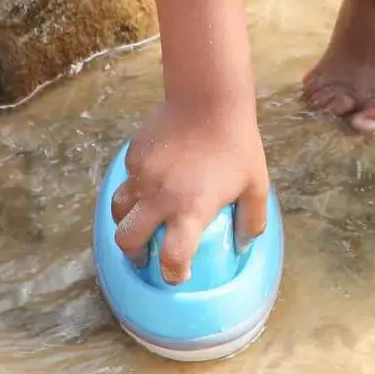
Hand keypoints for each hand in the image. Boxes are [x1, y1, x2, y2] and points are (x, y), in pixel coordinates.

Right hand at [108, 98, 270, 285]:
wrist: (209, 98)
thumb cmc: (237, 143)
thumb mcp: (256, 185)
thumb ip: (251, 220)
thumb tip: (243, 244)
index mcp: (191, 210)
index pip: (172, 258)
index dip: (172, 274)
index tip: (177, 275)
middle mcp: (160, 198)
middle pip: (128, 241)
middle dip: (135, 255)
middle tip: (146, 255)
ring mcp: (142, 176)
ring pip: (118, 211)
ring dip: (127, 223)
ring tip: (142, 222)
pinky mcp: (134, 156)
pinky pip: (127, 180)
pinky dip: (135, 188)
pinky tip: (152, 182)